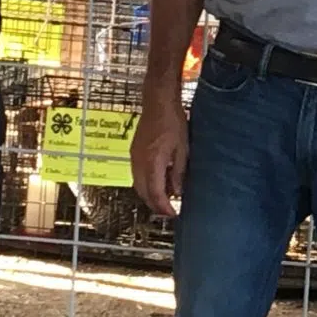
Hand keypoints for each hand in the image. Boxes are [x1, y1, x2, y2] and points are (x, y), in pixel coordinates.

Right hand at [131, 99, 188, 217]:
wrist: (158, 102)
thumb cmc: (173, 122)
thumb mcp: (182, 149)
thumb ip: (178, 173)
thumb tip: (177, 192)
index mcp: (152, 163)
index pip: (155, 193)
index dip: (163, 207)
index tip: (173, 214)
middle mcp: (139, 163)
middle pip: (143, 193)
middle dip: (155, 205)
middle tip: (169, 210)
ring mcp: (134, 157)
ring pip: (138, 185)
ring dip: (150, 194)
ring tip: (166, 198)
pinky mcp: (134, 152)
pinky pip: (137, 175)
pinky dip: (147, 183)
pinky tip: (159, 181)